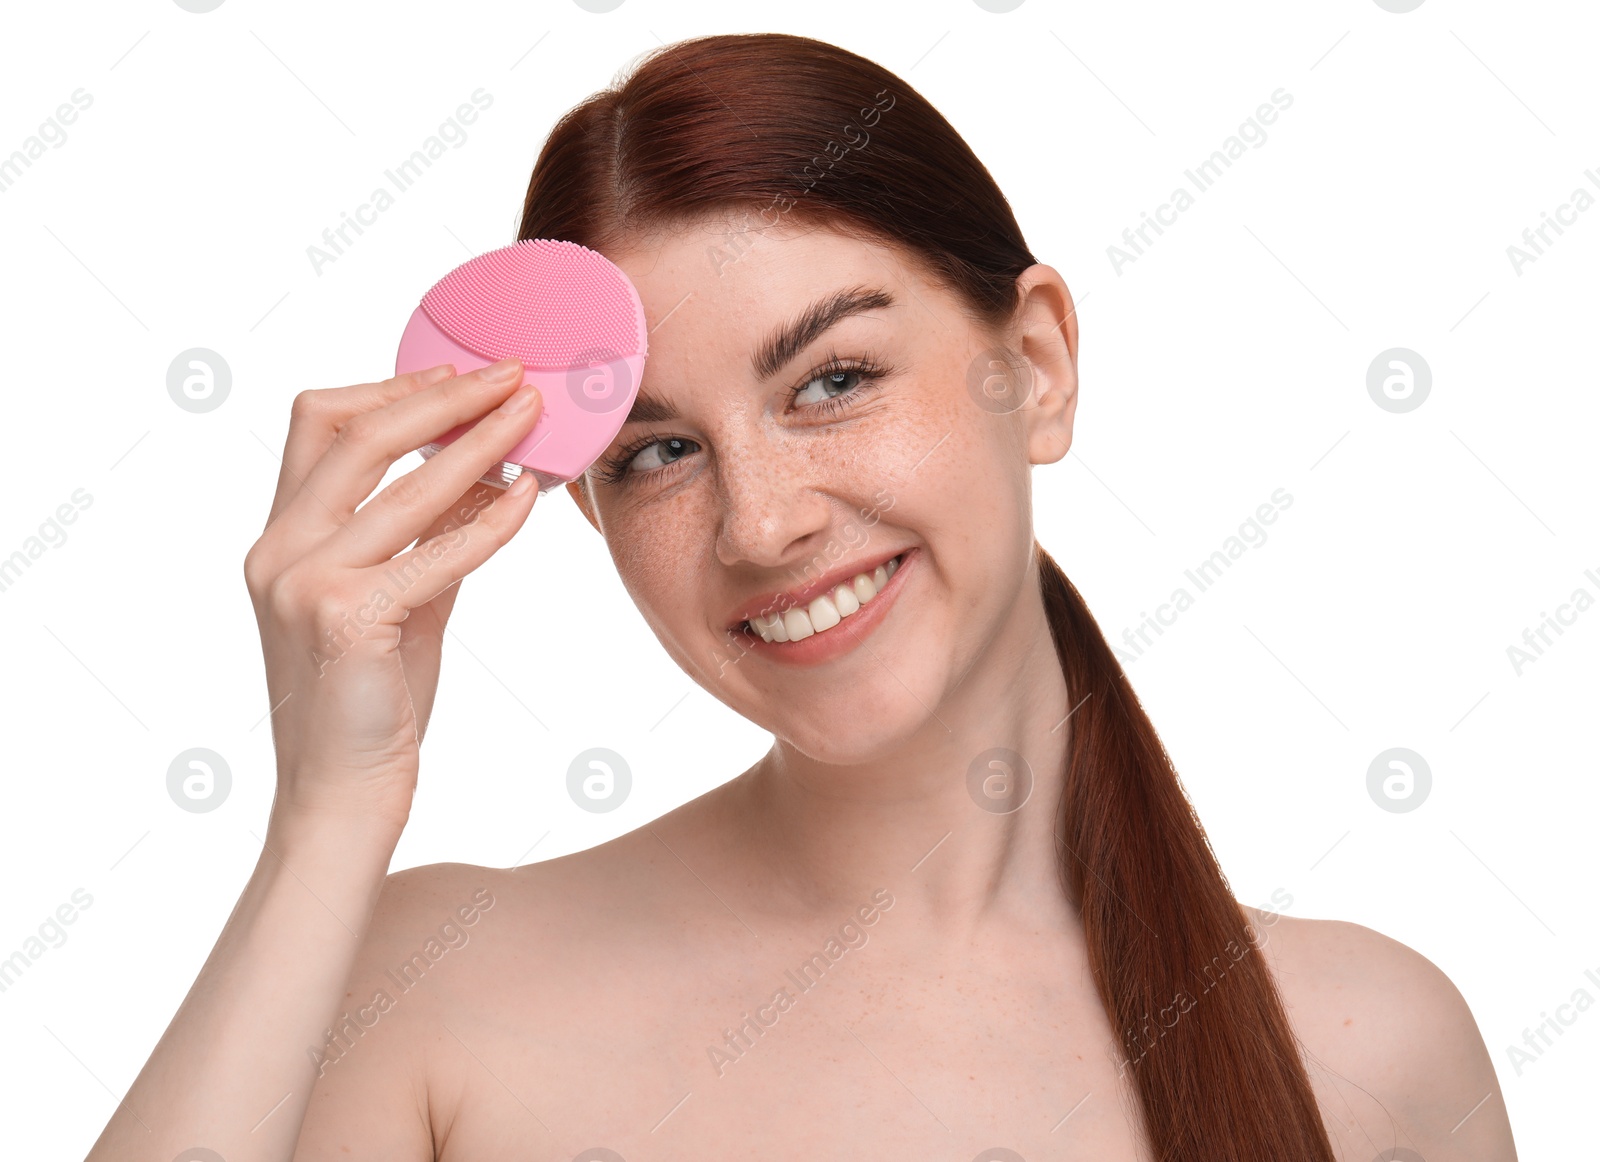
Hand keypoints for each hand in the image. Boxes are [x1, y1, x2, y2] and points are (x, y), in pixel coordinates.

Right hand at [243, 359, 543, 829]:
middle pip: (354, 433)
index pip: (319, 425)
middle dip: (440, 394)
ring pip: (400, 484)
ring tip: (533, 416)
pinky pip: (434, 553)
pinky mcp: (346, 620)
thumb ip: (431, 539)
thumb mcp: (403, 603)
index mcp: (281, 539)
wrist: (341, 798)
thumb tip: (488, 475)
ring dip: (477, 441)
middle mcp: (279, 551)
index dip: (390, 389)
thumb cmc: (371, 706)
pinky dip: (488, 521)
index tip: (459, 374)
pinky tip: (528, 499)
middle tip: (510, 375)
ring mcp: (304, 583)